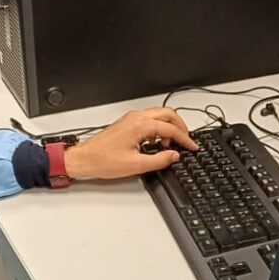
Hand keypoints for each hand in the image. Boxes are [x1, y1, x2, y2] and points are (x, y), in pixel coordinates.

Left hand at [62, 108, 199, 179]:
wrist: (86, 158)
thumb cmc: (104, 160)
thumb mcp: (136, 165)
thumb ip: (159, 160)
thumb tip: (174, 156)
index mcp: (140, 125)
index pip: (171, 129)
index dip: (185, 139)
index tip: (192, 147)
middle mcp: (137, 118)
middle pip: (168, 114)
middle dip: (180, 128)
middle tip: (186, 142)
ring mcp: (131, 118)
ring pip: (159, 115)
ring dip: (169, 128)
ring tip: (170, 145)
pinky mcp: (128, 123)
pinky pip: (149, 120)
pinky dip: (158, 129)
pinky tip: (156, 143)